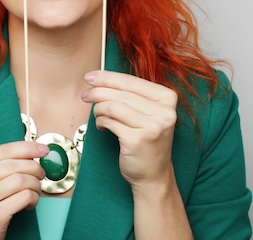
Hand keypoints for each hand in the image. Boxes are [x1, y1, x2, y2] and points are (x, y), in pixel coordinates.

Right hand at [0, 141, 48, 239]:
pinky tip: (30, 202)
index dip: (27, 147)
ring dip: (35, 184)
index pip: (2, 150)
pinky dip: (33, 197)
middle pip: (13, 164)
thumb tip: (32, 151)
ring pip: (20, 180)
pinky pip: (24, 197)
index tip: (43, 149)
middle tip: (41, 173)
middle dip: (34, 167)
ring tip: (34, 190)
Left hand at [81, 70, 177, 188]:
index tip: (90, 76)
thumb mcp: (147, 113)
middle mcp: (164, 111)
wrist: (154, 175)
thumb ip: (131, 95)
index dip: (108, 77)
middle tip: (84, 94)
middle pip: (121, 93)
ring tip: (96, 114)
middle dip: (98, 91)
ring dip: (98, 109)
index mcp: (167, 98)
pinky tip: (102, 126)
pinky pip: (110, 122)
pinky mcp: (138, 139)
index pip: (132, 81)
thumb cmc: (147, 140)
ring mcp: (153, 126)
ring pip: (113, 106)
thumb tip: (100, 78)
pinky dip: (101, 122)